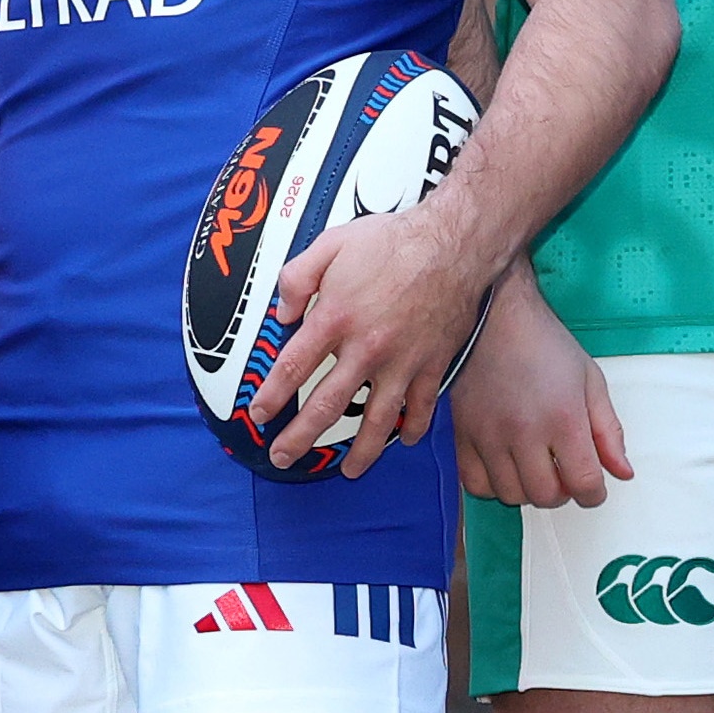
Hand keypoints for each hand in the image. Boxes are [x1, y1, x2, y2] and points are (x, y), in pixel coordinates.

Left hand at [252, 203, 493, 476]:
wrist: (455, 242)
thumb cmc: (393, 240)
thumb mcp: (332, 244)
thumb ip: (298, 277)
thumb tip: (282, 313)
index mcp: (335, 317)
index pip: (292, 367)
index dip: (272, 396)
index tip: (259, 415)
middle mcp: (366, 347)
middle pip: (327, 405)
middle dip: (301, 437)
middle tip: (284, 457)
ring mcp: (402, 361)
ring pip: (379, 419)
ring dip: (363, 451)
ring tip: (351, 472)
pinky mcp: (433, 363)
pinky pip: (423, 405)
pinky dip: (416, 427)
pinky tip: (406, 440)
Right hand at [451, 274, 629, 507]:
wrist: (494, 319)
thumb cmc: (546, 345)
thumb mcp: (590, 381)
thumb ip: (608, 431)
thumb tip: (623, 473)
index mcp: (564, 418)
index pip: (584, 483)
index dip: (594, 494)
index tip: (593, 488)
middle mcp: (525, 433)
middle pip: (546, 495)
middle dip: (563, 493)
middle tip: (564, 472)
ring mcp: (490, 437)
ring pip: (511, 495)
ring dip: (529, 490)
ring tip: (535, 467)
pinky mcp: (463, 435)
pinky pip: (475, 484)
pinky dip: (493, 485)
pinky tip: (505, 467)